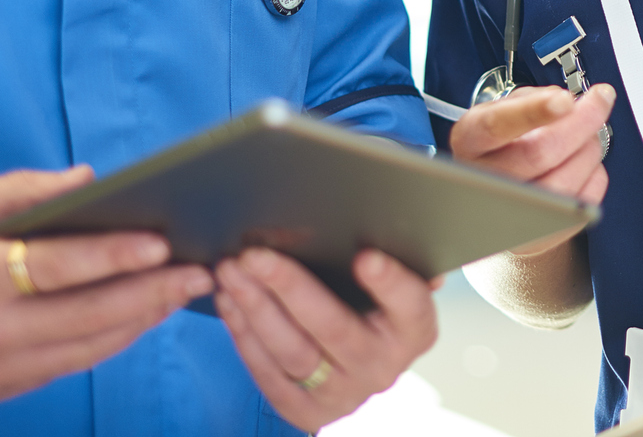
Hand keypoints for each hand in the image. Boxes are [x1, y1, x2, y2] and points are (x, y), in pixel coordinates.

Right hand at [0, 166, 212, 404]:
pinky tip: (134, 319)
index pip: (60, 269)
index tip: (167, 246)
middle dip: (151, 295)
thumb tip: (95, 182)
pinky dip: (102, 343)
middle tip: (201, 274)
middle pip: (85, 318)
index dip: (117, 258)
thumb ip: (27, 192)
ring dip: (137, 323)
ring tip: (181, 295)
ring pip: (81, 351)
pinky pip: (59, 367)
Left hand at [213, 247, 437, 429]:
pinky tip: (229, 302)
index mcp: (414, 331)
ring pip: (293, 352)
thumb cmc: (374, 309)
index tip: (365, 257)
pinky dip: (244, 335)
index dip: (389, 283)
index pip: (410, 304)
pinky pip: (269, 374)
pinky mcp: (307, 412)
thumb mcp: (393, 289)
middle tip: (255, 256)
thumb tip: (389, 231)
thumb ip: (395, 263)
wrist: (358, 370)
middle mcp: (382, 367)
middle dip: (290, 287)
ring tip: (231, 273)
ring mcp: (344, 395)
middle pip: (334, 327)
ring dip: (256, 309)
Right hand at [448, 84, 612, 255]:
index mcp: (471, 140)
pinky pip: (584, 201)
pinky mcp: (539, 236)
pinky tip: (582, 162)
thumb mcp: (503, 109)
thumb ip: (531, 100)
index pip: (497, 125)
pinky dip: (593, 174)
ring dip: (589, 149)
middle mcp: (482, 180)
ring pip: (565, 181)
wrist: (495, 190)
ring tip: (587, 135)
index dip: (533, 112)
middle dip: (582, 121)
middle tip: (601, 100)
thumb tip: (568, 106)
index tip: (565, 100)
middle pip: (540, 153)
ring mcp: (509, 213)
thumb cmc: (502, 145)